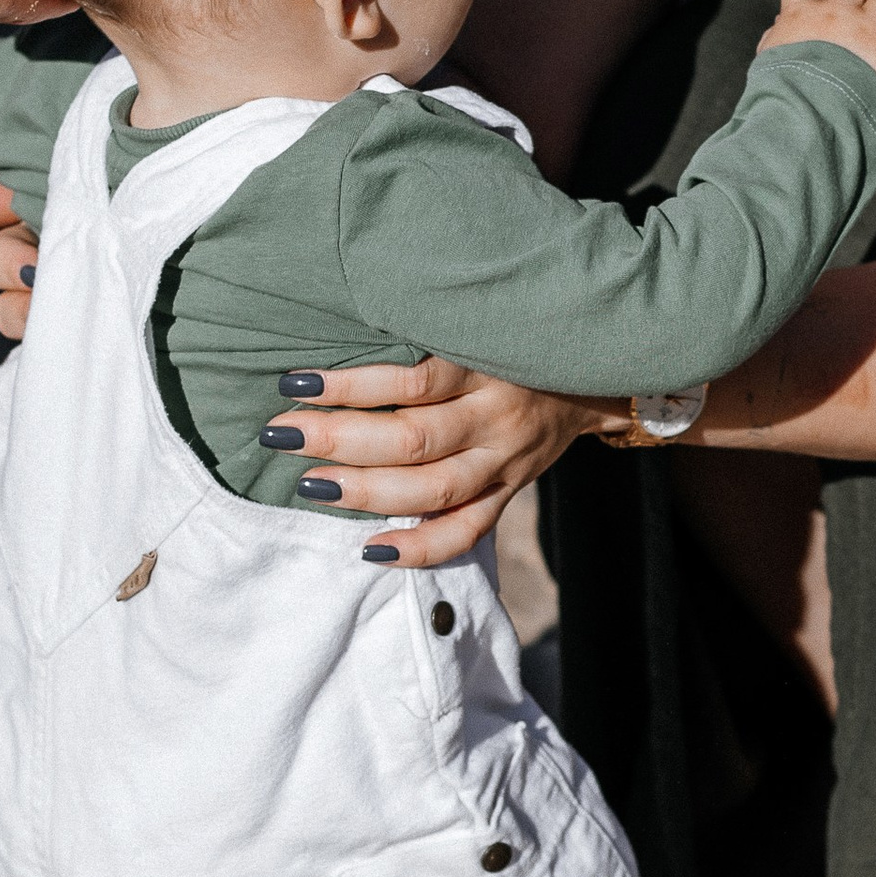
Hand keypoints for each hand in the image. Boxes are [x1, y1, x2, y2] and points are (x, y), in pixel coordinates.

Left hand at [265, 359, 615, 567]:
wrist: (593, 378)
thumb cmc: (513, 344)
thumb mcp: (478, 326)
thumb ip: (424, 340)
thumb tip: (336, 351)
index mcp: (486, 364)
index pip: (412, 378)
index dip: (350, 385)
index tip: (293, 383)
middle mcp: (497, 415)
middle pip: (413, 437)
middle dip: (340, 438)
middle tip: (283, 434)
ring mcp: (505, 461)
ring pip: (434, 488)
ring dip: (367, 491)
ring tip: (312, 485)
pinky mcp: (510, 493)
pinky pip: (466, 532)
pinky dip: (420, 547)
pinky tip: (372, 550)